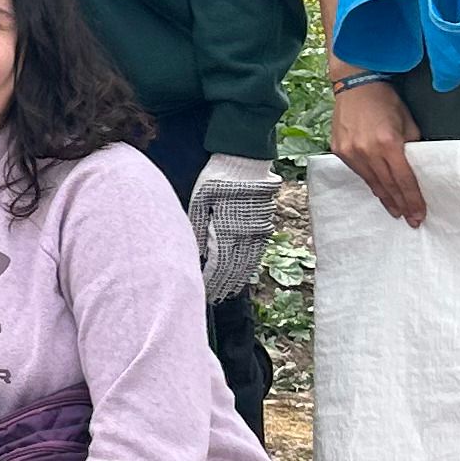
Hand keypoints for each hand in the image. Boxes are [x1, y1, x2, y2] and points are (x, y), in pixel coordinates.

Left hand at [185, 152, 279, 303]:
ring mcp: (256, 231)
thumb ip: (198, 229)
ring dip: (237, 280)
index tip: (204, 294)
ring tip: (228, 292)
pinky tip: (243, 272)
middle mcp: (245, 236)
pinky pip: (256, 252)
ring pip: (246, 263)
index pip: (218, 267)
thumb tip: (196, 255)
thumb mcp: (199, 202)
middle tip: (214, 300)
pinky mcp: (263, 225)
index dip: (211, 283)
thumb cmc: (217, 178)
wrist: (245, 160)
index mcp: (227, 232)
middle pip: (233, 270)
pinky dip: (248, 266)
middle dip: (223, 286)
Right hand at [331, 76, 425, 228]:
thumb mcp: (407, 121)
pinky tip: (379, 191)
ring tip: (396, 210)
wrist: (355, 84)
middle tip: (411, 219)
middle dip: (401, 205)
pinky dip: (371, 183)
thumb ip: (413, 146)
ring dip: (385, 198)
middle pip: (388, 186)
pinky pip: (359, 173)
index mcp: (388, 143)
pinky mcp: (340, 151)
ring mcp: (351, 152)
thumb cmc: (384, 99)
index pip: (404, 180)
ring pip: (372, 183)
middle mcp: (367, 151)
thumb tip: (417, 166)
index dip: (413, 199)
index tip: (419, 214)